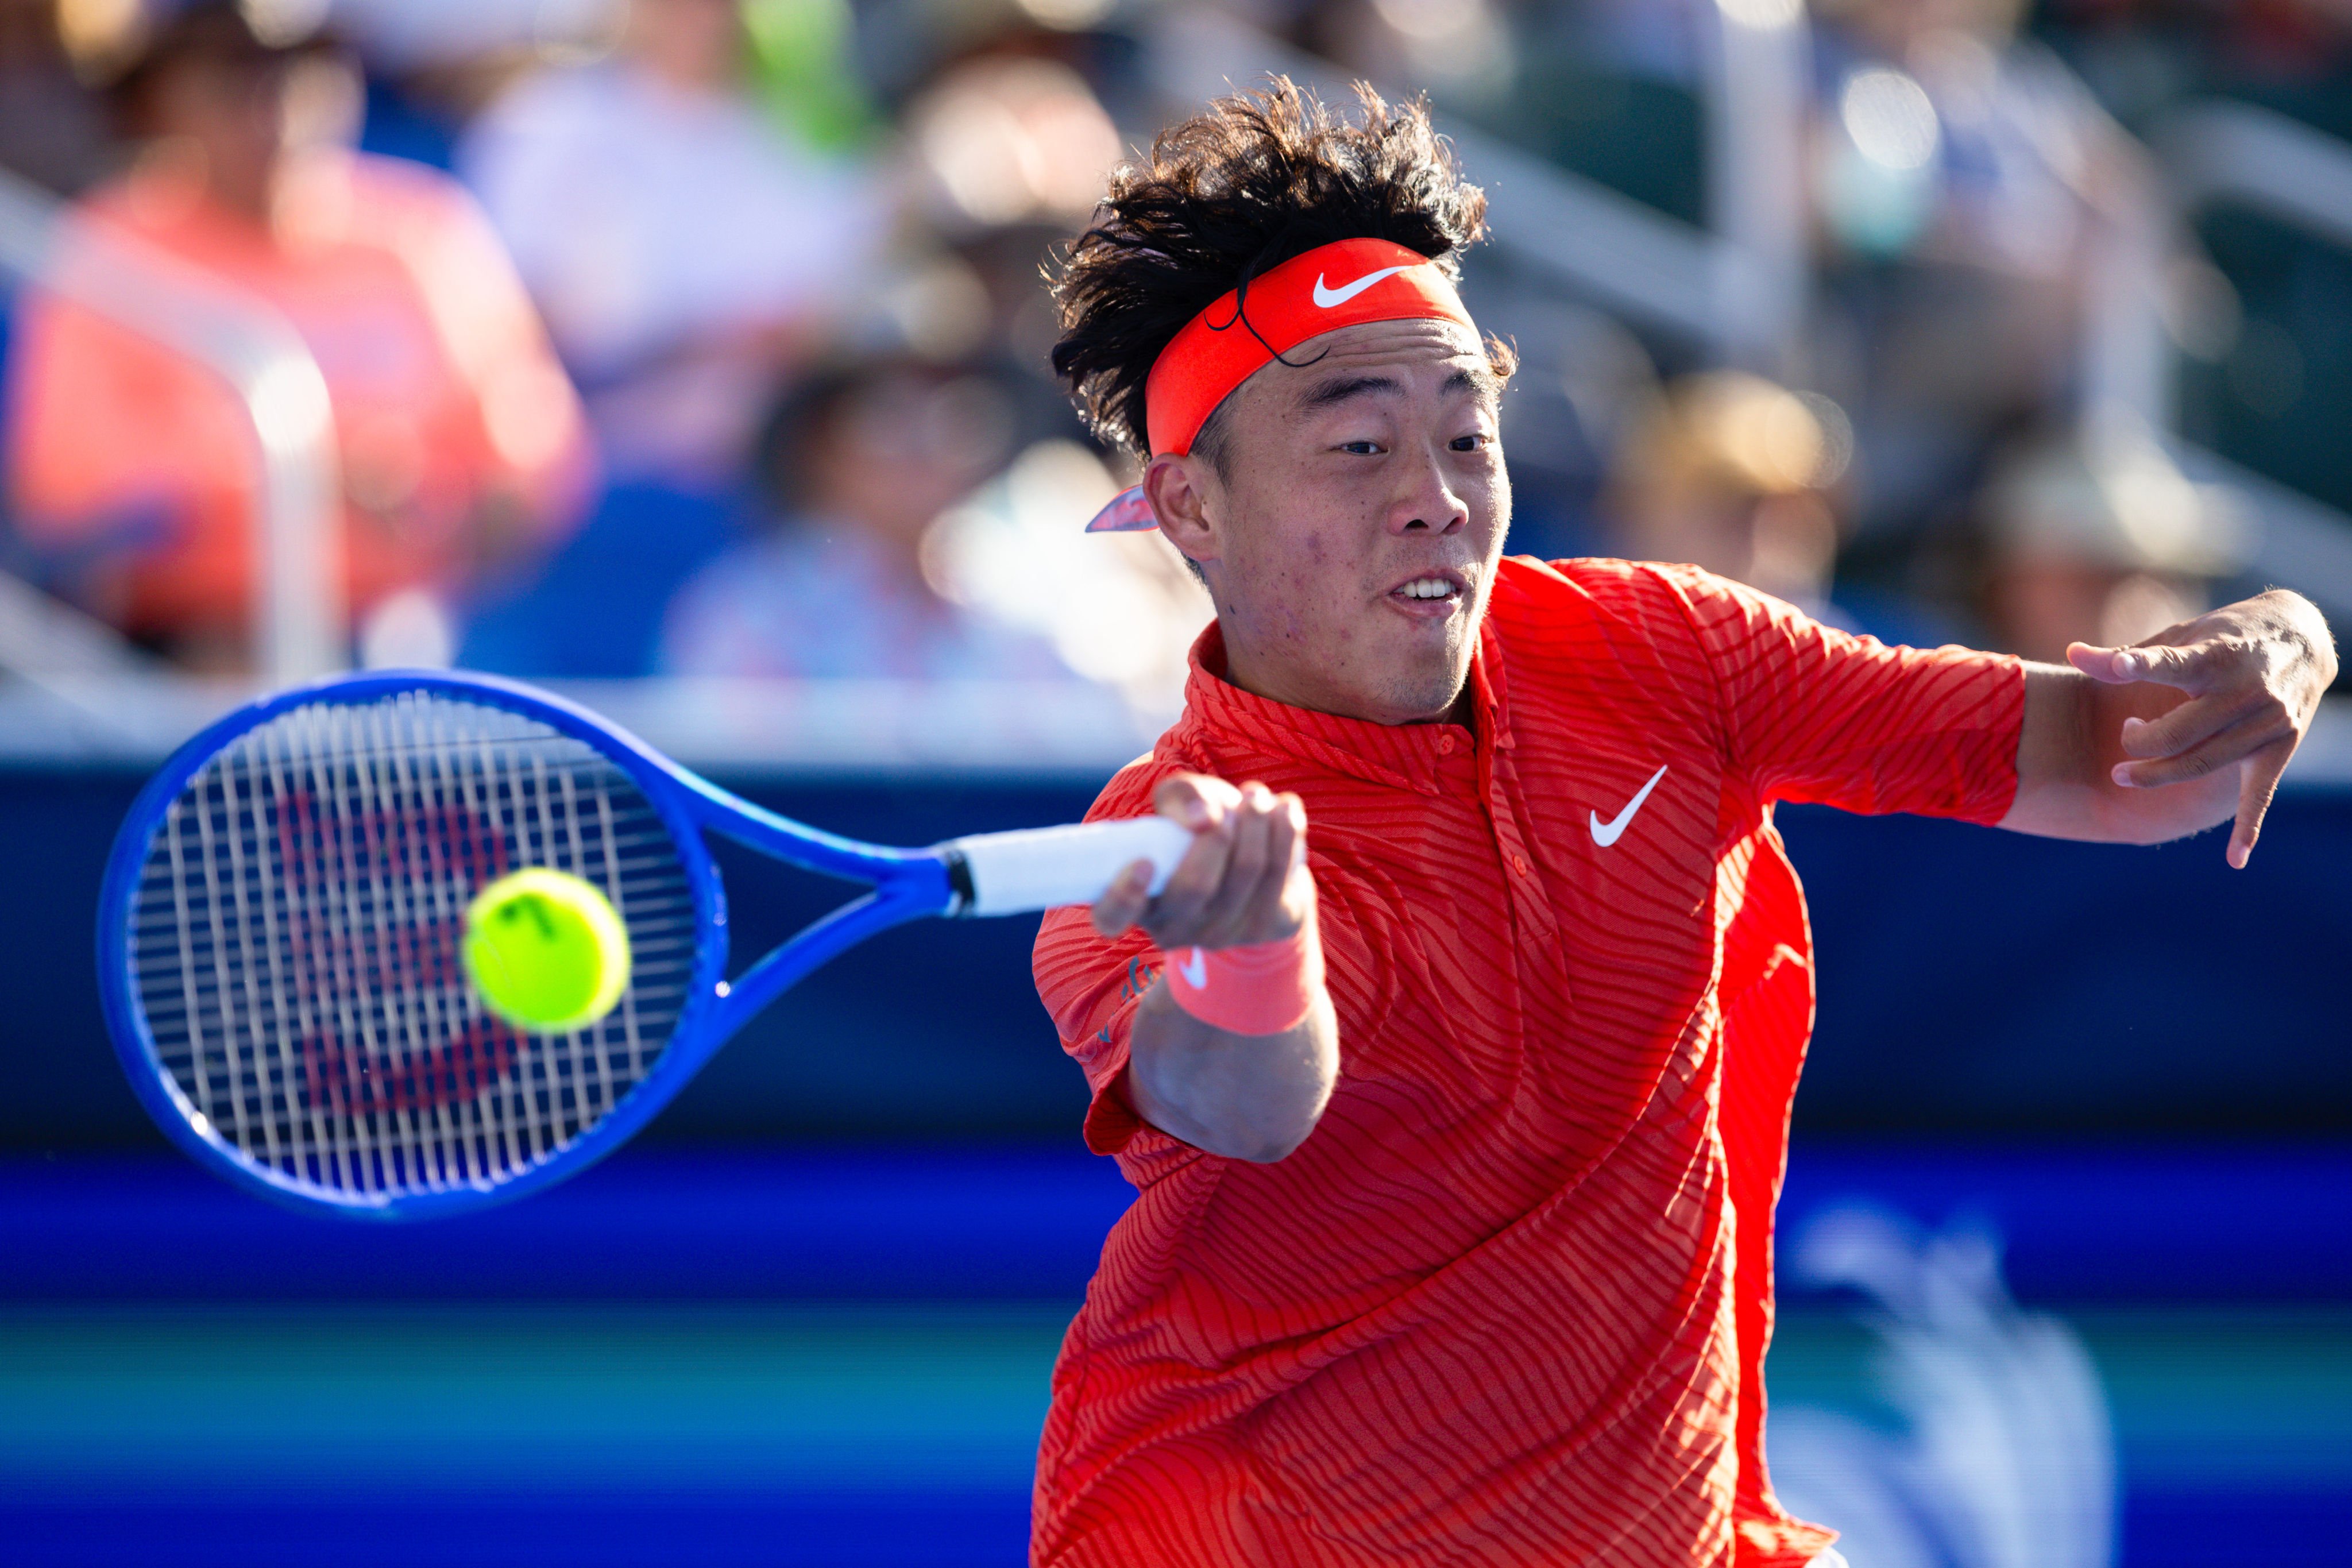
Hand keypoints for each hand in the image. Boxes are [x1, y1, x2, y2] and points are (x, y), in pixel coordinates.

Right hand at [1090, 773, 1311, 948]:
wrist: (1254, 861)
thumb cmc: (1200, 827)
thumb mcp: (1180, 802)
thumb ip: (1183, 797)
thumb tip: (1203, 817)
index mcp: (1140, 902)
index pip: (1111, 917)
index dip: (1122, 896)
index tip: (1143, 863)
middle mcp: (1177, 929)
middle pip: (1195, 886)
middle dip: (1217, 834)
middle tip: (1224, 807)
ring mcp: (1225, 934)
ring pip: (1246, 871)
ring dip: (1255, 821)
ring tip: (1256, 797)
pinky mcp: (1269, 927)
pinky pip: (1281, 872)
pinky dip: (1286, 830)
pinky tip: (1284, 808)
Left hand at [2068, 589, 2336, 866]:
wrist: (2301, 636)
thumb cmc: (2223, 637)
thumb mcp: (2180, 636)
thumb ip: (2126, 656)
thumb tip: (2071, 654)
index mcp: (2216, 656)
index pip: (2174, 664)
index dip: (2141, 665)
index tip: (2118, 666)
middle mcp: (2245, 691)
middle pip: (2179, 733)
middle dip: (2138, 742)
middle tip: (2125, 733)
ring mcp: (2266, 722)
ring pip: (2203, 764)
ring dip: (2158, 775)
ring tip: (2126, 771)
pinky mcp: (2280, 747)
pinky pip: (2260, 794)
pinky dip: (2249, 827)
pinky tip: (2235, 860)